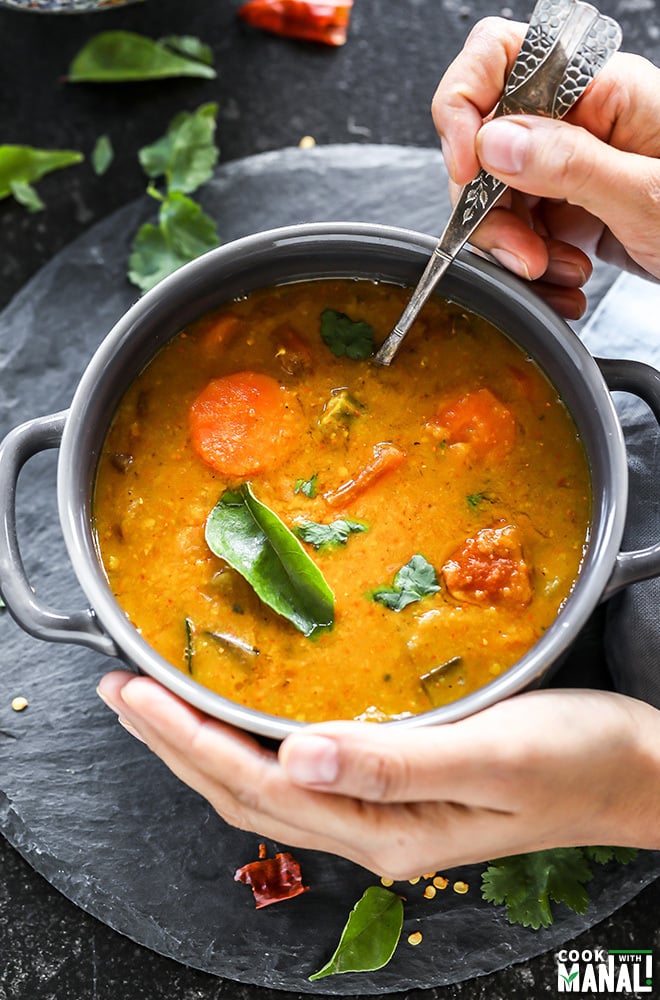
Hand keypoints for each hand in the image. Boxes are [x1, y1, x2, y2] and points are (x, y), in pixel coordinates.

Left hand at [97, 673, 659, 878]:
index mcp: (385, 827)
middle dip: (173, 740)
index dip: (185, 736)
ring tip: (156, 701)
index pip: (256, 781)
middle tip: (119, 690)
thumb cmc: (576, 760)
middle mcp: (371, 829)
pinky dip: (251, 742)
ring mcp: (382, 815)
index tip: (134, 691)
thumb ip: (397, 761)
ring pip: (264, 783)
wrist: (631, 773)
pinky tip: (239, 718)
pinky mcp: (396, 789)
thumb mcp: (495, 755)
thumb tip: (298, 754)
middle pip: (244, 788)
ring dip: (203, 742)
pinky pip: (299, 771)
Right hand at [432, 18, 659, 319]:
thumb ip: (568, 165)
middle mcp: (578, 120)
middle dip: (490, 209)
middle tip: (522, 255)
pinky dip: (532, 267)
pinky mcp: (570, 206)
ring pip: (496, 197)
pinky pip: (522, 231)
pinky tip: (564, 282)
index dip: (465, 106)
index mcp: (600, 90)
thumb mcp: (646, 195)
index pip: (498, 57)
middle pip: (485, 144)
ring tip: (558, 274)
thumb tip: (494, 141)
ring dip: (514, 249)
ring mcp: (571, 164)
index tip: (467, 165)